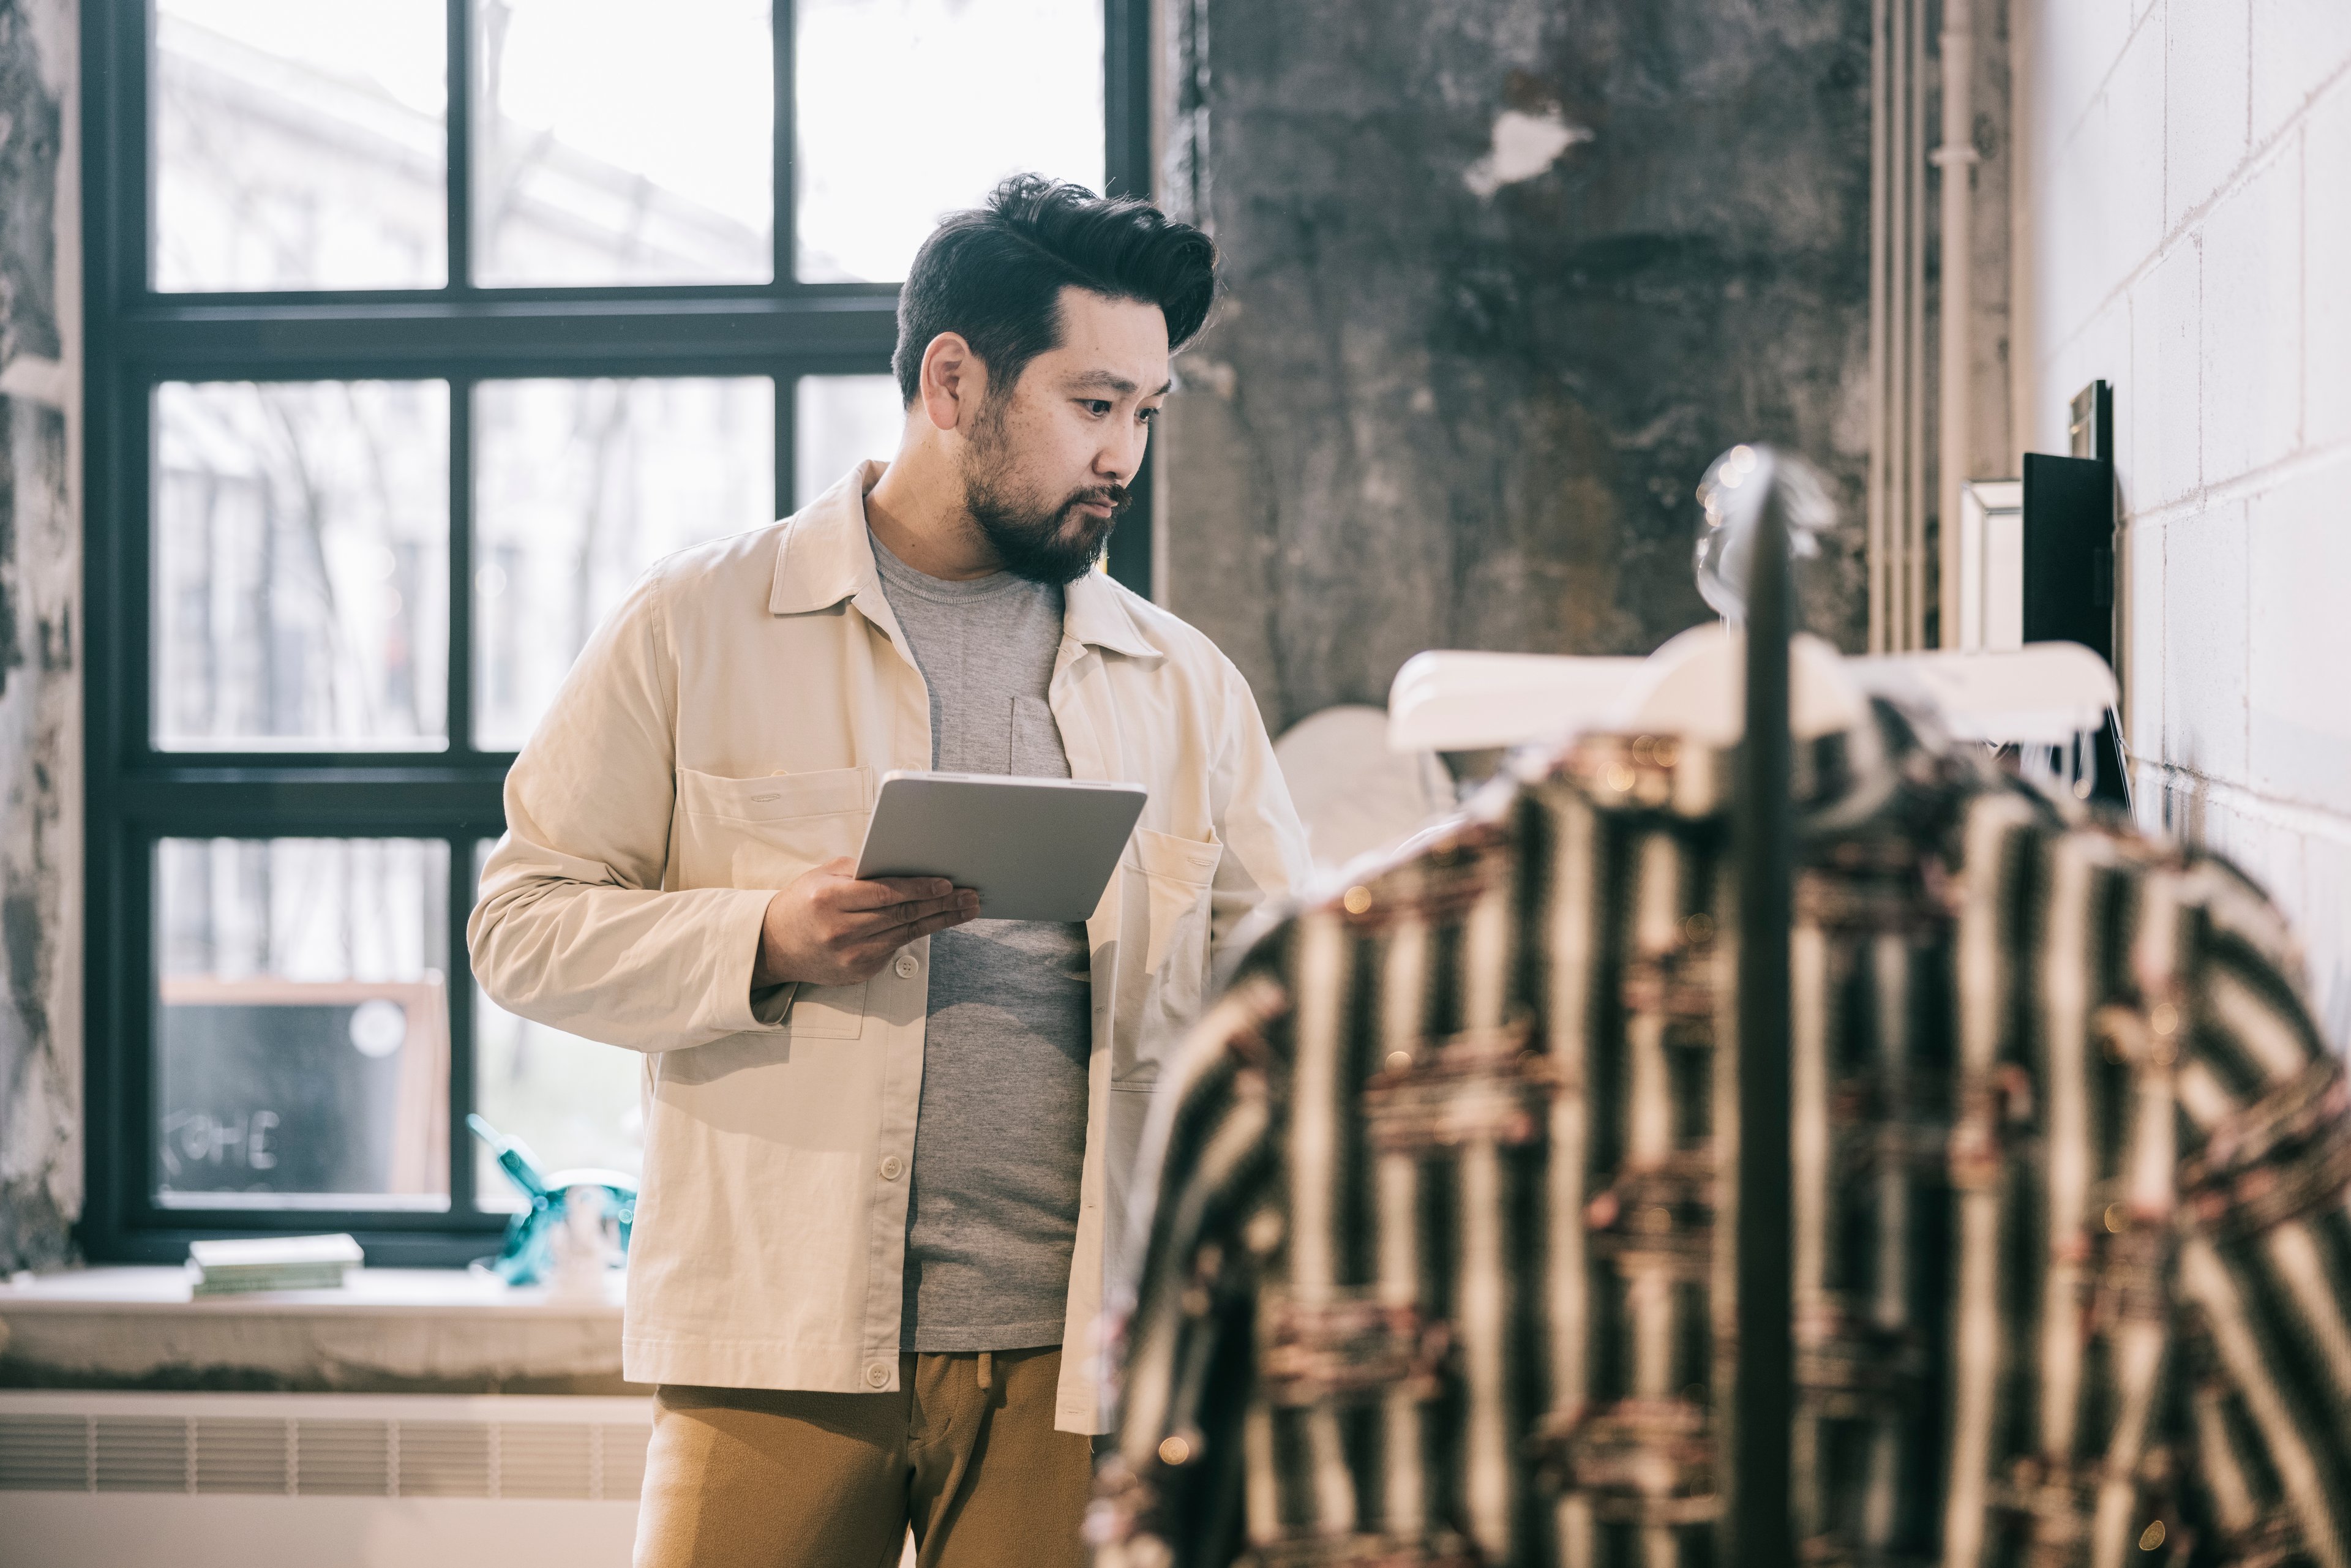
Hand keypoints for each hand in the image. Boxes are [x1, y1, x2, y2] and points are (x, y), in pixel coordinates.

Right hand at [753, 857, 978, 988]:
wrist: (774, 946)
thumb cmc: (802, 903)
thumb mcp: (822, 876)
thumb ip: (860, 869)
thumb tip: (902, 863)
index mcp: (829, 900)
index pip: (884, 893)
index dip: (919, 888)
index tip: (946, 883)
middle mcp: (840, 930)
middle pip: (901, 915)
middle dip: (940, 904)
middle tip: (969, 896)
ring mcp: (850, 956)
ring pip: (905, 934)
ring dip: (940, 921)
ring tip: (966, 909)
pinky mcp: (858, 972)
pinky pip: (894, 949)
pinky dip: (916, 934)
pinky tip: (938, 922)